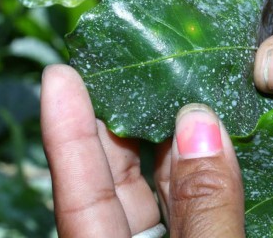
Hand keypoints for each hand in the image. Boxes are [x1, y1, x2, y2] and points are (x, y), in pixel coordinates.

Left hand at [40, 64, 243, 236]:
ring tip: (180, 87)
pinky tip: (212, 140)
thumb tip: (200, 123)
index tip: (59, 76)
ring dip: (170, 143)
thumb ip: (204, 207)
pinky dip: (200, 175)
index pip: (79, 192)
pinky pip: (189, 210)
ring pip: (156, 192)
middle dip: (122, 121)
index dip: (68, 131)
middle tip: (129, 63)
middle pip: (112, 181)